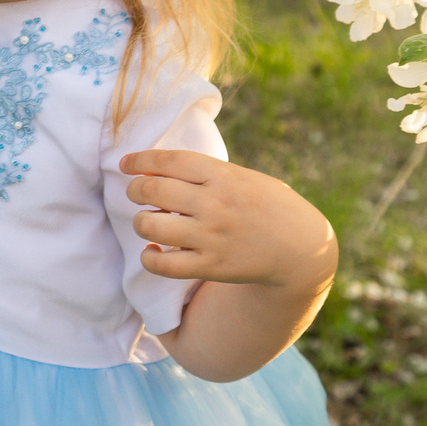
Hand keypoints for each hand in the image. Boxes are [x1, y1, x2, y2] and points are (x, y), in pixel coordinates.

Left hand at [117, 150, 336, 382]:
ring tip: (150, 222)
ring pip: (150, 225)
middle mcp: (215, 203)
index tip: (126, 163)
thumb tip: (156, 168)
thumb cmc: (268, 206)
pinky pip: (163, 265)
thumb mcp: (243, 177)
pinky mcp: (211, 265)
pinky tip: (153, 251)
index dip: (140, 159)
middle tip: (138, 193)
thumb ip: (206, 172)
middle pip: (152, 189)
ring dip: (141, 222)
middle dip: (135, 190)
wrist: (300, 247)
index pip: (169, 160)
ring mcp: (212, 236)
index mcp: (223, 175)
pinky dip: (149, 257)